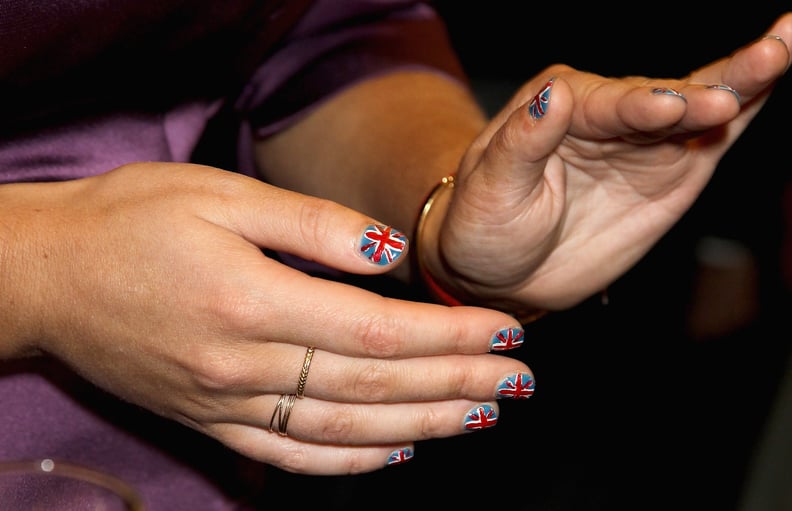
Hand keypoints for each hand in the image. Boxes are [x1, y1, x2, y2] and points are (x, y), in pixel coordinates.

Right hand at [0, 162, 531, 474]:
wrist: (47, 273)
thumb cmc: (131, 219)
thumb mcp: (221, 194)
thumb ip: (313, 226)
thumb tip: (390, 253)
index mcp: (252, 300)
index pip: (377, 331)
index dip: (448, 336)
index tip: (504, 333)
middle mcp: (243, 365)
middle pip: (375, 386)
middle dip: (456, 384)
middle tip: (519, 382)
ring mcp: (225, 403)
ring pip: (346, 428)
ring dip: (423, 424)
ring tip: (483, 415)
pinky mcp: (209, 419)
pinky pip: (292, 454)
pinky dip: (352, 459)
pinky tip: (399, 451)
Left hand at [432, 13, 791, 310]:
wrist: (503, 270)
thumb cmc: (484, 223)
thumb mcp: (490, 188)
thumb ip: (520, 144)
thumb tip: (553, 95)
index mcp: (557, 104)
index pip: (604, 103)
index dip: (639, 106)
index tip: (670, 110)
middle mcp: (606, 111)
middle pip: (661, 95)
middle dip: (704, 88)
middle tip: (755, 65)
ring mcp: (643, 139)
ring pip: (698, 105)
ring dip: (742, 80)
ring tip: (780, 48)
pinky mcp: (671, 170)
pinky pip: (715, 137)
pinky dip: (748, 107)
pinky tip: (776, 69)